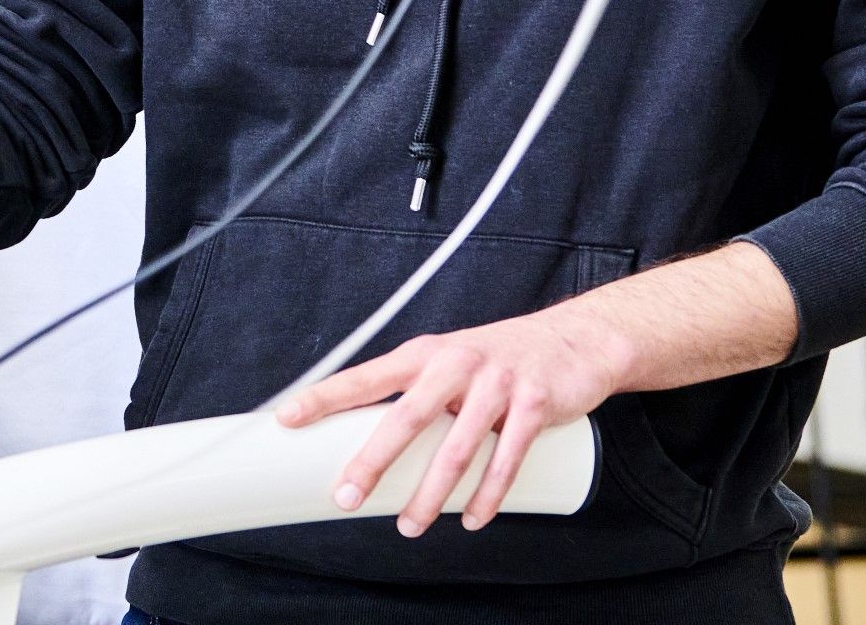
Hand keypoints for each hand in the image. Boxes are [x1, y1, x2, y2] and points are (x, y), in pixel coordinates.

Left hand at [275, 305, 629, 537]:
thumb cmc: (501, 359)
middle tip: (347, 497)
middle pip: (405, 417)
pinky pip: (506, 459)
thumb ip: (420, 397)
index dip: (325, 397)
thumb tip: (374, 445)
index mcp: (427, 353)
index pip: (366, 375)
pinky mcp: (535, 404)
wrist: (578, 340)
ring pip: (455, 449)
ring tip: (410, 525)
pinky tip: (471, 519)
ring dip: (430, 495)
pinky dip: (487, 496)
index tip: (287, 417)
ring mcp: (498, 383)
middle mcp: (457, 363)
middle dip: (372, 461)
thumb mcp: (454, 363)